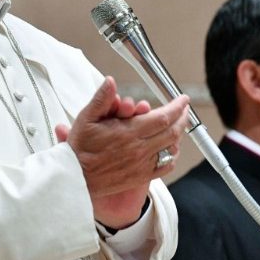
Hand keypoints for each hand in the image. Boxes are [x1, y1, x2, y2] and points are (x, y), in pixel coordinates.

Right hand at [55, 77, 187, 228]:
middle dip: (182, 118)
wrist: (75, 177)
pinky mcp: (140, 177)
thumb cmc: (80, 148)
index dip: (177, 107)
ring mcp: (142, 164)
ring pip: (170, 148)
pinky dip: (171, 156)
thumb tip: (110, 81)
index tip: (183, 100)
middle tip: (184, 110)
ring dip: (178, 135)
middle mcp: (139, 149)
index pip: (163, 117)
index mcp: (129, 132)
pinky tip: (170, 150)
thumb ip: (101, 99)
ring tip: (178, 126)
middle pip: (172, 132)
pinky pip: (164, 167)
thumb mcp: (85, 118)